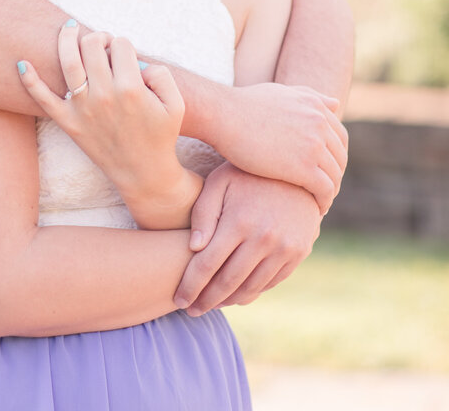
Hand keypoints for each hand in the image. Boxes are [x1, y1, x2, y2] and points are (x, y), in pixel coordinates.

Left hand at [18, 25, 200, 226]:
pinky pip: (42, 99)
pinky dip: (29, 79)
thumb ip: (161, 73)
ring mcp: (83, 109)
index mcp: (131, 88)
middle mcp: (104, 96)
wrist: (144, 174)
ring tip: (69, 28)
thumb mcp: (175, 103)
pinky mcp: (68, 122)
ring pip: (68, 61)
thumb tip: (135, 60)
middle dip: (98, 36)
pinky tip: (21, 62)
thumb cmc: (161, 135)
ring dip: (66, 39)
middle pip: (92, 45)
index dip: (124, 45)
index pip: (121, 45)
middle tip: (103, 44)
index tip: (126, 56)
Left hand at [174, 163, 321, 314]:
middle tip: (190, 311)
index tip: (177, 300)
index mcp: (239, 221)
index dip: (189, 286)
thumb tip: (193, 248)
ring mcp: (285, 248)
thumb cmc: (248, 173)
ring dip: (228, 301)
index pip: (206, 265)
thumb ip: (203, 213)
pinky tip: (236, 294)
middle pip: (227, 283)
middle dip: (205, 301)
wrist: (296, 166)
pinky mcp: (299, 252)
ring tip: (210, 304)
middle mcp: (264, 238)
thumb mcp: (220, 181)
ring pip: (251, 288)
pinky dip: (252, 292)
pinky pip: (271, 282)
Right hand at [212, 83, 347, 213]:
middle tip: (322, 190)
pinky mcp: (303, 167)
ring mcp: (314, 145)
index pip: (339, 138)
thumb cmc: (244, 104)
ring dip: (330, 192)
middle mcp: (320, 124)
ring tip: (317, 203)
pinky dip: (324, 202)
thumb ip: (309, 96)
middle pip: (340, 158)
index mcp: (315, 106)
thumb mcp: (281, 92)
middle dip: (334, 175)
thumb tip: (335, 103)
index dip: (335, 156)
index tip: (324, 169)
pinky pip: (325, 190)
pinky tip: (314, 210)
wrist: (223, 115)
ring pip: (335, 176)